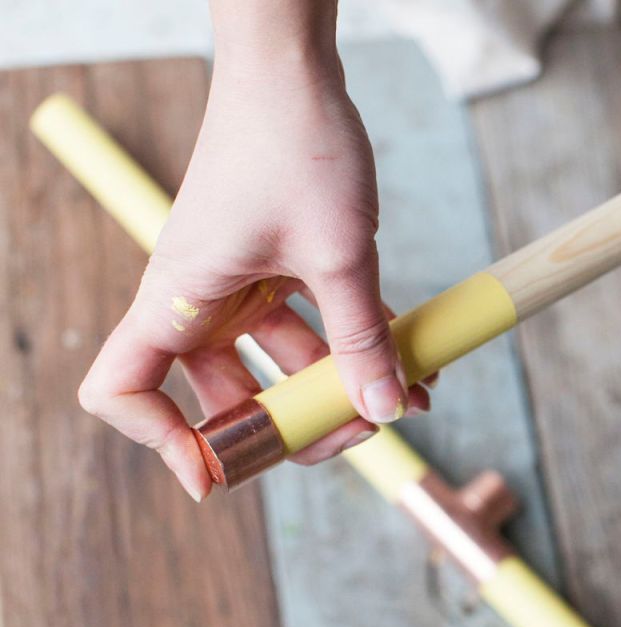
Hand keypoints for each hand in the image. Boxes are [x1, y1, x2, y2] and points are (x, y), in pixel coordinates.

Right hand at [78, 46, 430, 501]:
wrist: (297, 66)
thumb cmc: (296, 142)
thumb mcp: (339, 254)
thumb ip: (362, 338)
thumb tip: (387, 409)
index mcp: (177, 297)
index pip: (121, 389)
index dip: (156, 440)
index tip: (216, 473)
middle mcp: (195, 297)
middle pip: (223, 393)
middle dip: (290, 424)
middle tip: (359, 429)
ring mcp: (236, 282)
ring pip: (276, 362)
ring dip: (337, 383)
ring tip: (407, 392)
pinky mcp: (274, 264)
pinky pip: (306, 322)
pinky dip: (349, 341)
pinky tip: (406, 355)